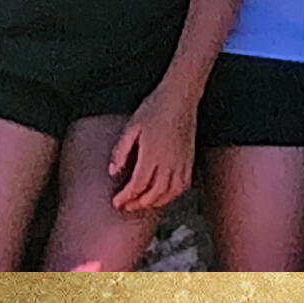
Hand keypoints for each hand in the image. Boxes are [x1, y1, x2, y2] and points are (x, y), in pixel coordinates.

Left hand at [108, 87, 196, 212]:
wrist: (180, 97)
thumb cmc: (154, 109)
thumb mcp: (131, 127)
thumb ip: (120, 151)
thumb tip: (113, 172)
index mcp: (152, 153)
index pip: (137, 185)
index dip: (125, 197)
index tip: (116, 201)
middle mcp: (168, 161)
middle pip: (154, 193)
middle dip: (138, 203)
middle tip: (126, 206)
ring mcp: (181, 161)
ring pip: (170, 192)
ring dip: (155, 202)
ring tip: (142, 203)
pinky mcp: (189, 159)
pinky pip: (183, 185)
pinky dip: (172, 195)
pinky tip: (163, 195)